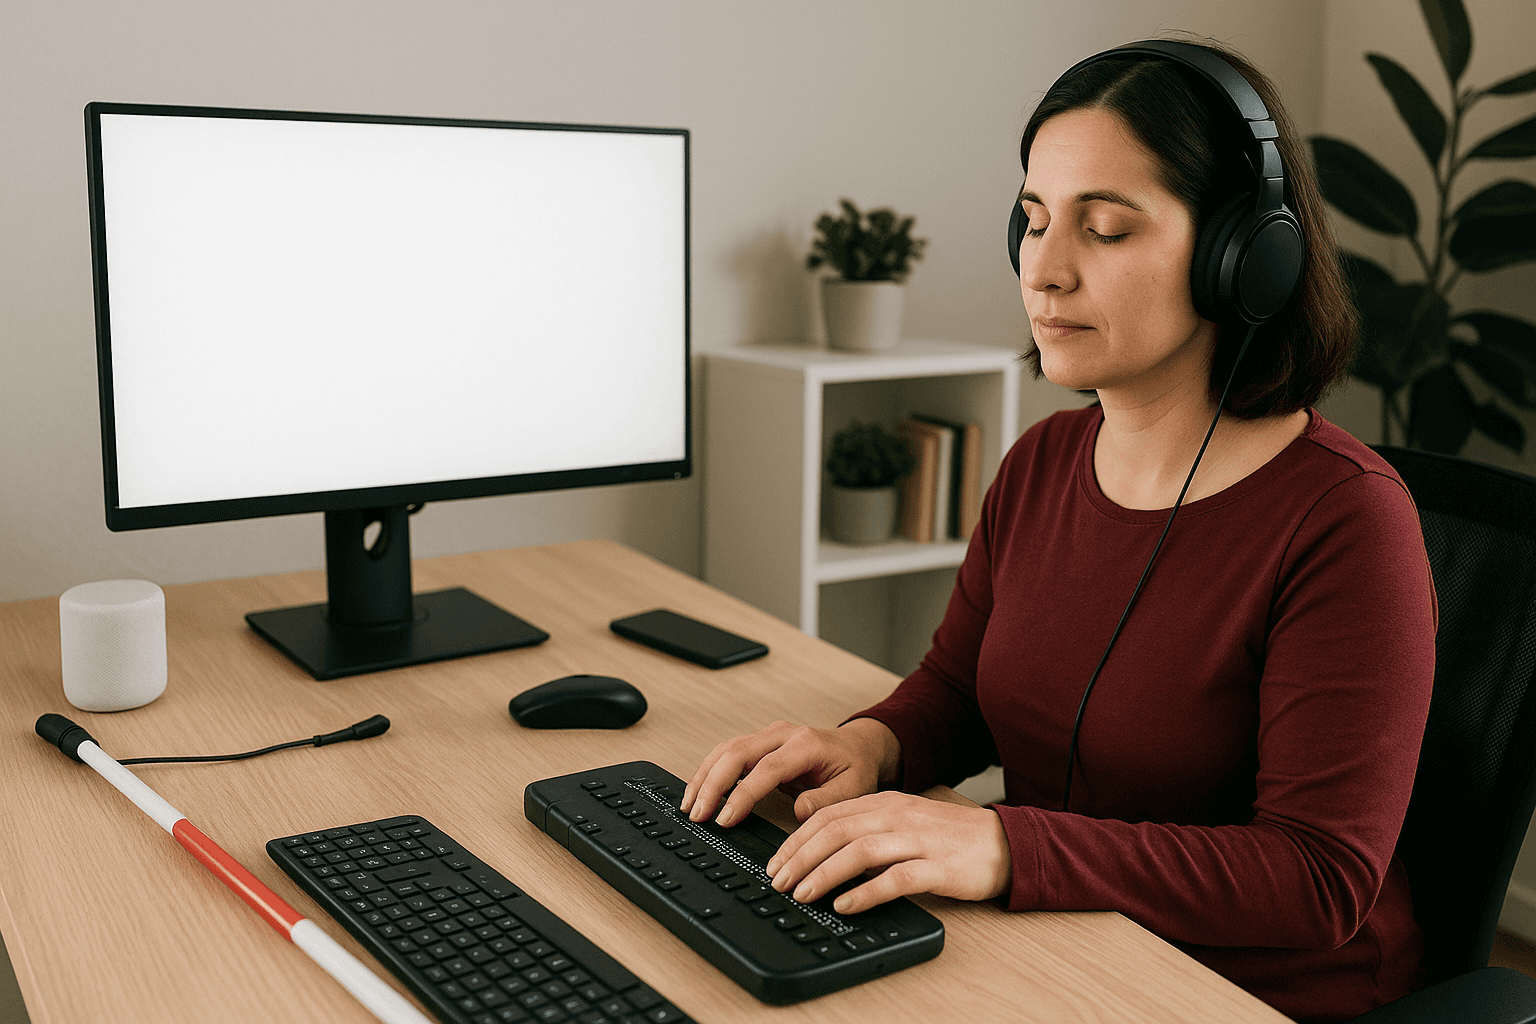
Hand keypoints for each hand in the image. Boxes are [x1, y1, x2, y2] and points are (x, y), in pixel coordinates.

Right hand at [680, 718, 898, 827]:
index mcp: (806, 744)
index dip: (743, 794)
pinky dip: (710, 771)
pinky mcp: (760, 743)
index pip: (767, 768)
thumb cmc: (855, 768)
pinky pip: (727, 753)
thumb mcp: (854, 788)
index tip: (725, 818)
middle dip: (712, 784)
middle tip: (696, 813)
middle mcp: (783, 734)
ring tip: (689, 805)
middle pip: (737, 752)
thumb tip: (799, 812)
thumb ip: (827, 801)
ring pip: (726, 750)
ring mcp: (769, 735)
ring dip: (704, 776)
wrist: (858, 747)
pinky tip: (698, 791)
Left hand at [764, 791, 1011, 913]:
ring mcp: (918, 840)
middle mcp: (898, 816)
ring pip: (859, 851)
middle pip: (837, 831)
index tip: (775, 862)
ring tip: (803, 893)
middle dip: (800, 856)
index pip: (828, 815)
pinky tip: (846, 905)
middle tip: (778, 881)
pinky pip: (895, 878)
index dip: (796, 839)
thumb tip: (822, 854)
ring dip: (824, 873)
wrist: (1005, 844)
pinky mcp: (937, 866)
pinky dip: (866, 892)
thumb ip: (867, 832)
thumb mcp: (903, 824)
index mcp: (885, 804)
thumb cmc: (950, 839)